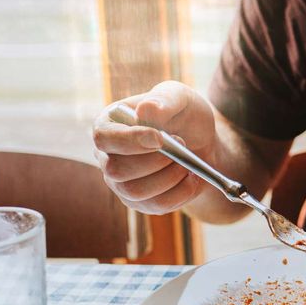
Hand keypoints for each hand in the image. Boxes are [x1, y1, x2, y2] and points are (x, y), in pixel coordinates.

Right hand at [92, 80, 215, 214]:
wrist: (202, 143)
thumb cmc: (184, 115)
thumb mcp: (180, 98)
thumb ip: (164, 99)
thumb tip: (146, 110)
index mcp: (108, 125)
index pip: (103, 138)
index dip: (130, 141)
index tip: (160, 138)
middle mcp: (107, 157)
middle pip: (116, 171)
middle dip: (156, 161)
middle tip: (182, 144)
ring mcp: (121, 183)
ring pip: (135, 192)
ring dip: (169, 177)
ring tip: (187, 162)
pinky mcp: (141, 202)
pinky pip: (157, 206)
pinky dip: (181, 192)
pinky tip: (192, 177)